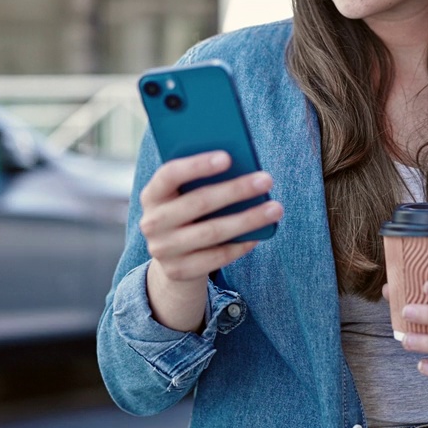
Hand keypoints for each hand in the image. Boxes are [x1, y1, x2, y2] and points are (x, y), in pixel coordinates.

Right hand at [139, 151, 281, 330]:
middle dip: (236, 190)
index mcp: (151, 194)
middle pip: (198, 203)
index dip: (197, 165)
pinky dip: (240, 245)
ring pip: (212, 232)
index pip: (170, 175)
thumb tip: (243, 167)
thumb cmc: (189, 211)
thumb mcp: (186, 194)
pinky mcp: (178, 271)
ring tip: (275, 208)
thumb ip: (202, 181)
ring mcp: (163, 250)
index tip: (228, 157)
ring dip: (248, 219)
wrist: (172, 256)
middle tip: (267, 179)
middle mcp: (152, 222)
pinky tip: (259, 235)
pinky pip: (216, 257)